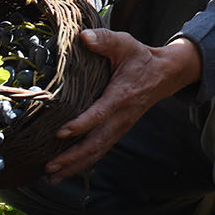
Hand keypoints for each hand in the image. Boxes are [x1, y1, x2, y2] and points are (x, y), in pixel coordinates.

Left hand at [43, 29, 201, 180]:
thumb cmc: (140, 58)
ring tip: (52, 176)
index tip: (61, 133)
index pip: (100, 114)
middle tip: (50, 166)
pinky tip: (66, 171)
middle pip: (96, 143)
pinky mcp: (118, 131)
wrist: (164, 75)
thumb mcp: (125, 43)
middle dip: (72, 157)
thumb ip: (104, 39)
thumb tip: (84, 37)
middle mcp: (121, 117)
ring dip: (75, 165)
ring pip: (97, 151)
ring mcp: (120, 127)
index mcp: (121, 96)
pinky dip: (83, 163)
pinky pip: (100, 150)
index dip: (81, 124)